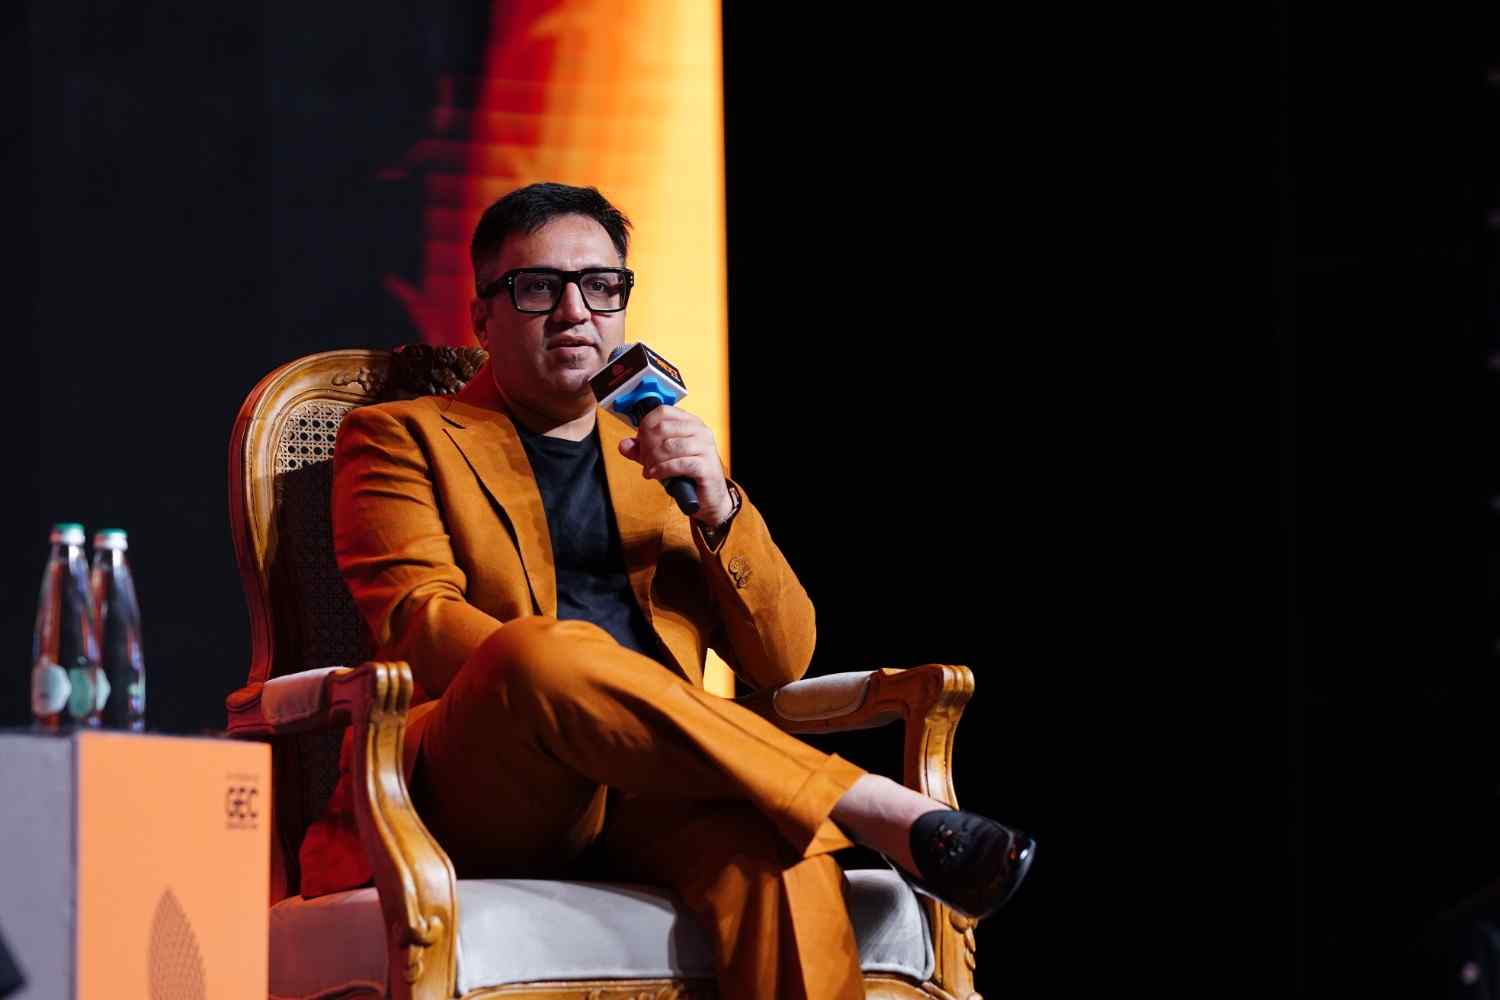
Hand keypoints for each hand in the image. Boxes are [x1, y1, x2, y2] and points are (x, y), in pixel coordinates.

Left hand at [617, 406, 734, 525]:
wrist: (708, 497)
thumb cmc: (687, 474)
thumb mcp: (660, 458)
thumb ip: (641, 451)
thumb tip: (624, 445)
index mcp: (691, 423)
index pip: (663, 411)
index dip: (646, 425)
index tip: (641, 441)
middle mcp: (700, 431)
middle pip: (663, 428)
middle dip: (647, 446)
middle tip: (645, 459)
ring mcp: (705, 448)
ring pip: (669, 446)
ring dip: (653, 459)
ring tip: (650, 469)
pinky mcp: (706, 466)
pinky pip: (677, 464)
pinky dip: (661, 470)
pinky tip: (655, 474)